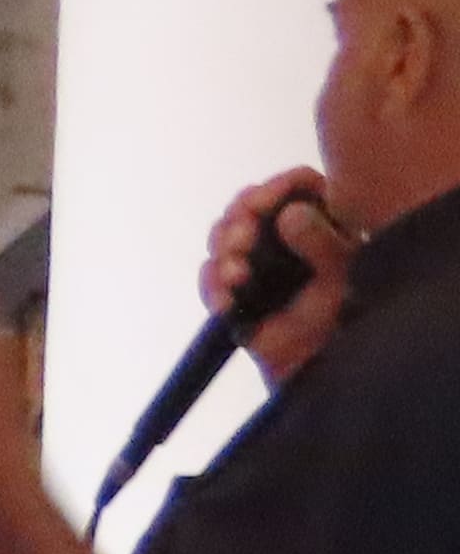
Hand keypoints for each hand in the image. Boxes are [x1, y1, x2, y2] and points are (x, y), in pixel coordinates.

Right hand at [207, 169, 357, 379]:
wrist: (317, 368)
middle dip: (238, 220)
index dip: (278, 186)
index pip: (299, 185)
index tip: (262, 202)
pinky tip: (227, 301)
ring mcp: (257, 261)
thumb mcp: (343, 275)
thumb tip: (290, 215)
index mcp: (322, 224)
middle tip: (242, 240)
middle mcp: (287, 236)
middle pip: (250, 204)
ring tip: (238, 275)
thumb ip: (324, 242)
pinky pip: (209, 275)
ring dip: (222, 251)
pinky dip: (212, 285)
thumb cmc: (343, 319)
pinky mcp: (233, 289)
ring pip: (223, 234)